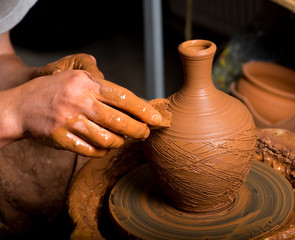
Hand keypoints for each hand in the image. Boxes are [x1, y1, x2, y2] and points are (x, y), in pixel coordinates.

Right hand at [12, 56, 162, 156]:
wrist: (19, 107)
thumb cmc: (54, 91)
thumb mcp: (77, 77)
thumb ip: (102, 86)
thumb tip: (134, 103)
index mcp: (86, 84)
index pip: (123, 97)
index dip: (144, 110)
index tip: (158, 119)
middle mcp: (79, 101)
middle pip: (119, 121)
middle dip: (138, 130)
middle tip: (145, 133)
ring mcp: (69, 121)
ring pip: (108, 139)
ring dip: (120, 142)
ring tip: (122, 139)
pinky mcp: (61, 139)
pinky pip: (92, 151)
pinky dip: (104, 151)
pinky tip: (106, 146)